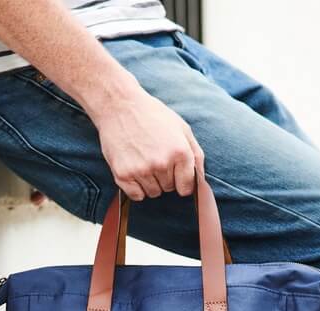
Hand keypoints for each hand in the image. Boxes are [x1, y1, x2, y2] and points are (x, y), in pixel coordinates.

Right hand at [90, 84, 204, 200]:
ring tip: (143, 160)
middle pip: (169, 189)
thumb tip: (201, 180)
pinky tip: (134, 168)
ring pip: (153, 193)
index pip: (186, 188)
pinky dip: (136, 187)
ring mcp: (142, 170)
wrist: (119, 105)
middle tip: (154, 156)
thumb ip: (196, 154)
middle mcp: (162, 163)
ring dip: (150, 182)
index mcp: (180, 152)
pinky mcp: (123, 175)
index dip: (181, 181)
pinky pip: (137, 196)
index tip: (175, 172)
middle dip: (165, 177)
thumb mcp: (181, 128)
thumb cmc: (152, 115)